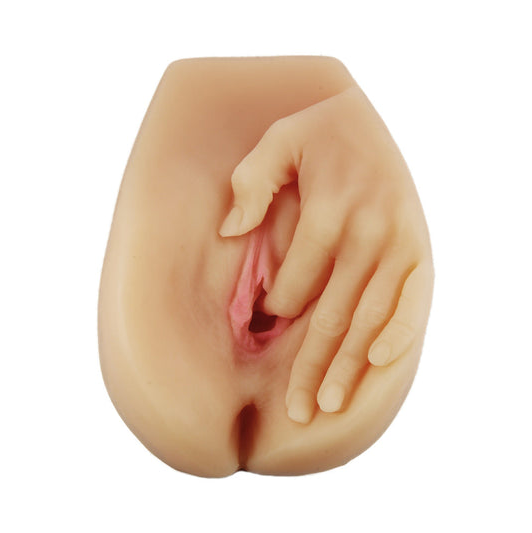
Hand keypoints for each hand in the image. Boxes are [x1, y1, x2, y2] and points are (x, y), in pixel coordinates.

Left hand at [219, 86, 433, 423]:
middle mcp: (368, 232)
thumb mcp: (276, 140)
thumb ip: (250, 185)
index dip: (275, 308)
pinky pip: (413, 300)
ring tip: (327, 402)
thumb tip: (231, 232)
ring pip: (368, 318)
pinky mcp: (419, 247)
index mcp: (331, 210)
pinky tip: (379, 363)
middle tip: (297, 410)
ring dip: (349, 365)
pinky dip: (399, 334)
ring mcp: (399, 242)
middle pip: (333, 314)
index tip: (263, 320)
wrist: (369, 114)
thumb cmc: (316, 132)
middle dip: (311, 366)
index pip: (296, 282)